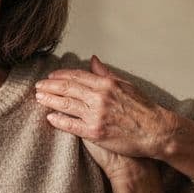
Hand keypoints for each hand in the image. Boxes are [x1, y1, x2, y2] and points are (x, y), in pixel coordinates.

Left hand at [35, 55, 180, 180]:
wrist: (156, 131)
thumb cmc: (143, 109)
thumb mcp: (125, 85)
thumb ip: (106, 74)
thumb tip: (93, 60)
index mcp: (106, 84)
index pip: (77, 76)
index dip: (61, 75)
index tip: (51, 76)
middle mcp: (99, 97)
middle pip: (68, 88)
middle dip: (50, 86)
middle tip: (38, 86)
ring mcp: (96, 115)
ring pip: (66, 105)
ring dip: (50, 100)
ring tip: (39, 98)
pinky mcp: (95, 132)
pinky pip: (71, 125)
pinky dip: (59, 120)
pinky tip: (50, 117)